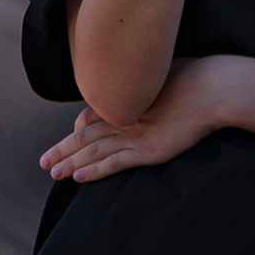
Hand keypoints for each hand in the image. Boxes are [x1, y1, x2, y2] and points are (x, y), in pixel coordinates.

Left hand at [41, 56, 237, 181]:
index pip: (91, 116)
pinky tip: (78, 178)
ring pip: (92, 150)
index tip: (70, 137)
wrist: (211, 88)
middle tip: (44, 161)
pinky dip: (95, 170)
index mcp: (125, 98)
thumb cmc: (193, 79)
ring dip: (70, 162)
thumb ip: (146, 86)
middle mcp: (124, 115)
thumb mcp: (162, 77)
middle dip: (62, 149)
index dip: (77, 130)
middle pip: (84, 135)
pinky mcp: (147, 150)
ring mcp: (134, 133)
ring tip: (53, 174)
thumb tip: (140, 90)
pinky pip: (114, 162)